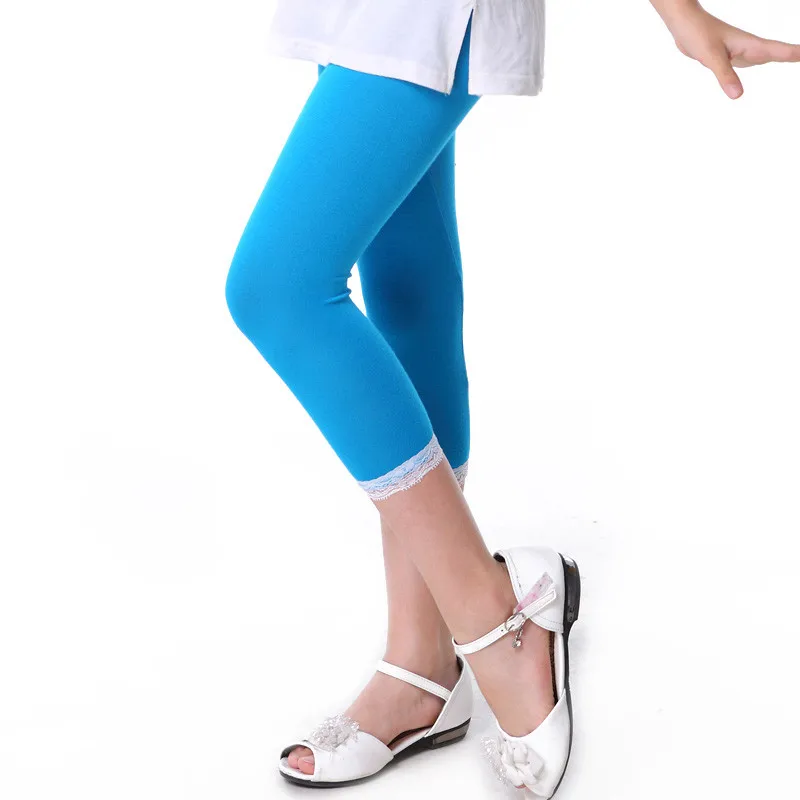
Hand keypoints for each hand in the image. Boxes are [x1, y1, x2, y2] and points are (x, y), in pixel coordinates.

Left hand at [655, 1, 799, 97]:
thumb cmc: (697, 34)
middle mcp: (748, 47)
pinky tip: (763, 62)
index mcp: (749, 45)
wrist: (683, 24)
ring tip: (797, 58)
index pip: (778, 51)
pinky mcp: (729, 54)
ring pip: (765, 56)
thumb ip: (725, 75)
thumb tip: (738, 96)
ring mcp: (739, 50)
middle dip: (793, 56)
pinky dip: (761, 61)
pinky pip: (750, 59)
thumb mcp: (711, 57)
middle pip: (777, 53)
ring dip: (781, 57)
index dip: (795, 55)